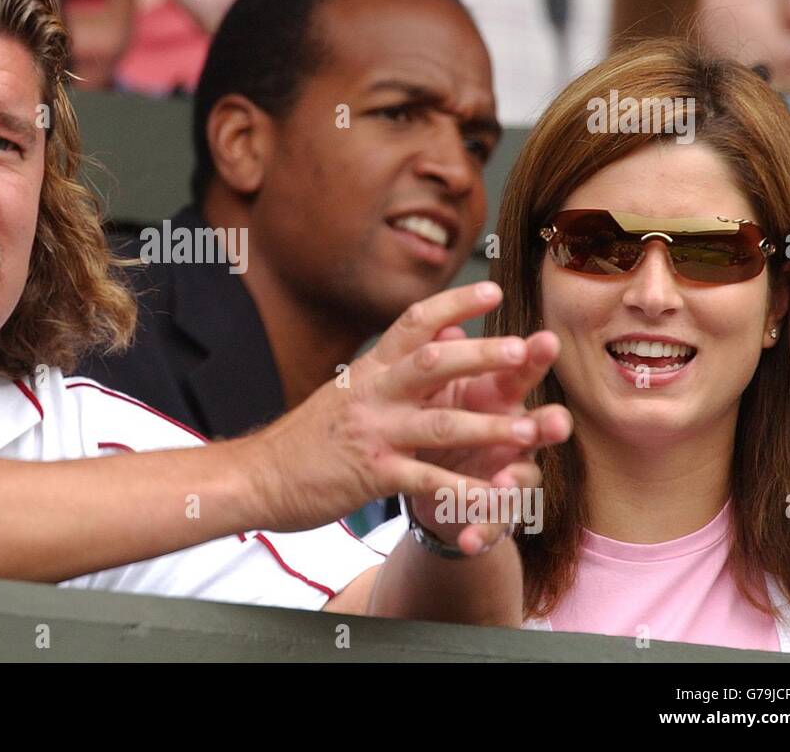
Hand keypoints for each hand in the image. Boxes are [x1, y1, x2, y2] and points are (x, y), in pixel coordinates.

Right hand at [248, 282, 571, 551]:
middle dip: (482, 357)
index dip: (454, 304)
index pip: (414, 324)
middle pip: (434, 364)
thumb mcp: (346, 389)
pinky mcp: (373, 475)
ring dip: (488, 427)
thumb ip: (391, 366)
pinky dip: (463, 490)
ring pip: (440, 424)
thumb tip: (439, 333)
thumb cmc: (308, 436)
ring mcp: (374, 433)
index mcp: (369, 370)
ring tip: (529, 429)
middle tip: (523, 350)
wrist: (259, 476)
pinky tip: (495, 497)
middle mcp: (373, 394)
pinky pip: (426, 481)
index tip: (493, 291)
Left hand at [407, 326, 568, 552]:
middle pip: (539, 426)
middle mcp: (511, 433)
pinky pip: (491, 523)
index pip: (519, 372)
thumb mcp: (435, 387)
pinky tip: (468, 539)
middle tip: (549, 423)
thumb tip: (446, 321)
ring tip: (504, 483)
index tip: (545, 339)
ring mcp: (506, 473)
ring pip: (523, 477)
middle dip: (547, 424)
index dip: (535, 357)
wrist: (424, 480)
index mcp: (494, 396)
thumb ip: (444, 359)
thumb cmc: (438, 418)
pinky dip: (480, 531)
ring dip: (515, 480)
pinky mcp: (491, 510)